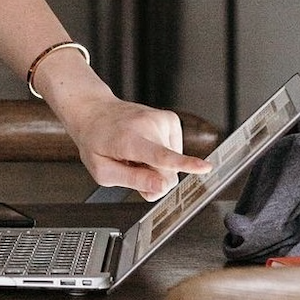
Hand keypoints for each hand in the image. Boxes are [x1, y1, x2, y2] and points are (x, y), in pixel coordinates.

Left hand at [58, 92, 212, 200]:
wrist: (95, 111)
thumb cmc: (96, 141)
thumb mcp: (103, 171)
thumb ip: (133, 181)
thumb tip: (161, 187)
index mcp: (129, 140)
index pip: (161, 156)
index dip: (184, 164)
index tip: (204, 167)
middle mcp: (148, 125)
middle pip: (168, 170)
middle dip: (155, 179)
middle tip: (131, 167)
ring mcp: (161, 119)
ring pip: (172, 162)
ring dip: (155, 164)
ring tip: (135, 152)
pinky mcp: (170, 119)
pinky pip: (175, 151)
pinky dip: (161, 153)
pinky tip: (145, 145)